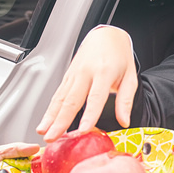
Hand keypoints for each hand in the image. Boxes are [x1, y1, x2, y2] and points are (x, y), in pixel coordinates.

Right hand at [37, 26, 136, 141]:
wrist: (106, 36)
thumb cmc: (119, 56)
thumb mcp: (130, 77)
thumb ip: (126, 100)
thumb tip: (124, 121)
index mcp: (104, 72)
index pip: (96, 97)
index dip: (90, 114)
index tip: (84, 129)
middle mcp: (86, 72)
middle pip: (72, 99)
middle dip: (61, 120)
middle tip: (53, 136)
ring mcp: (74, 73)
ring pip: (60, 98)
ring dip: (50, 117)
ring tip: (44, 132)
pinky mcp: (67, 75)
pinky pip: (58, 94)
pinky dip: (50, 109)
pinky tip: (45, 121)